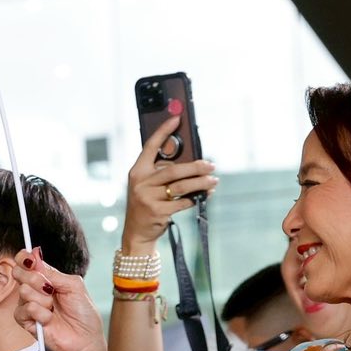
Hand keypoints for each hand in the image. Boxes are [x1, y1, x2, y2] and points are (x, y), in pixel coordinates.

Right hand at [13, 248, 107, 350]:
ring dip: (42, 299)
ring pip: (23, 291)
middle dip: (36, 279)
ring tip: (53, 309)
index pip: (27, 262)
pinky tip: (49, 319)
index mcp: (47, 278)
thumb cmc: (84, 315)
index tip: (30, 260)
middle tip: (50, 289)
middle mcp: (35, 289)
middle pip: (20, 273)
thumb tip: (35, 257)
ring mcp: (29, 305)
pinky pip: (25, 309)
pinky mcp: (26, 321)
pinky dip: (40, 313)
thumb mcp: (74, 286)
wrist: (84, 341)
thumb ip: (53, 272)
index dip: (25, 258)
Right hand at [123, 117, 216, 248]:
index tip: (176, 118)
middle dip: (196, 167)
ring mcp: (148, 198)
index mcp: (137, 171)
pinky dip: (197, 198)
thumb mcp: (147, 186)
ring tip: (213, 181)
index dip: (163, 131)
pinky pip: (183, 202)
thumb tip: (191, 162)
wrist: (136, 232)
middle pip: (173, 170)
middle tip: (211, 165)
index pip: (150, 146)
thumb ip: (161, 173)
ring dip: (201, 183)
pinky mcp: (158, 211)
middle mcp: (141, 182)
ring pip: (181, 186)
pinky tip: (205, 195)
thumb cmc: (146, 204)